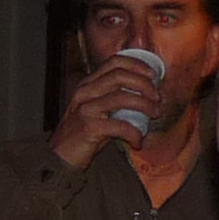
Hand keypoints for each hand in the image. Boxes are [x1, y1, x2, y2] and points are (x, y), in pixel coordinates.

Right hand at [49, 53, 166, 170]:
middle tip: (158, 98)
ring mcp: (85, 109)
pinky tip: (137, 141)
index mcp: (88, 84)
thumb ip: (115, 98)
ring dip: (144, 104)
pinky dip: (134, 132)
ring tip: (154, 114)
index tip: (154, 76)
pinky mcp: (89, 128)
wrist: (60, 157)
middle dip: (145, 84)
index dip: (138, 65)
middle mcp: (85, 92)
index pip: (115, 62)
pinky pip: (119, 125)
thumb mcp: (97, 109)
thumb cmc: (84, 134)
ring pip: (121, 97)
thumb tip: (148, 93)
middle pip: (120, 75)